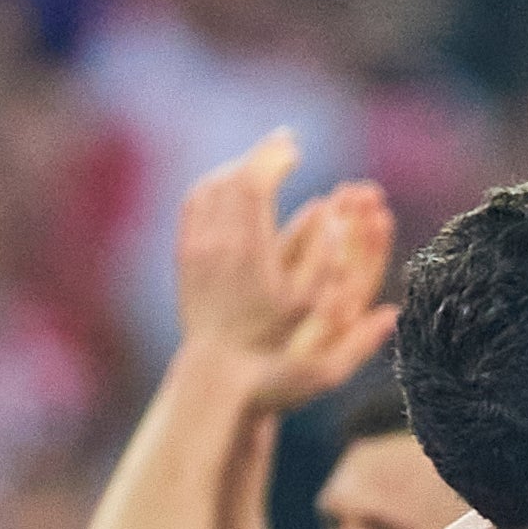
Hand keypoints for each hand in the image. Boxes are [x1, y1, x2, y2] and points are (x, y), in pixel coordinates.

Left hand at [172, 131, 397, 410]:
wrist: (213, 386)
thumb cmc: (271, 368)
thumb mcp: (318, 343)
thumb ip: (336, 285)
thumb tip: (342, 234)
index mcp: (251, 259)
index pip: (255, 185)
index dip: (275, 158)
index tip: (296, 148)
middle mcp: (219, 249)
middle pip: (234, 178)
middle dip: (260, 155)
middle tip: (285, 142)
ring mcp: (198, 253)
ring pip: (212, 187)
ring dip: (240, 168)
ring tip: (264, 162)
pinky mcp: (185, 261)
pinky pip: (196, 205)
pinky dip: (216, 185)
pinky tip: (233, 184)